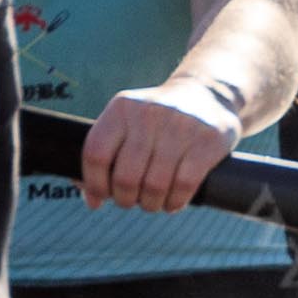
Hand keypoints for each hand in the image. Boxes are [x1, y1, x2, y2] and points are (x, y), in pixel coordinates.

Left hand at [82, 78, 242, 213]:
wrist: (208, 94)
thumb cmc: (159, 120)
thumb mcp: (129, 120)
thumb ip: (107, 152)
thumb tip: (89, 195)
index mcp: (122, 108)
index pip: (96, 154)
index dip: (95, 184)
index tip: (100, 199)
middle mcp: (149, 113)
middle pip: (126, 176)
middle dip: (125, 199)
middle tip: (131, 201)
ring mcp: (181, 125)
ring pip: (155, 185)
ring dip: (151, 203)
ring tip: (154, 202)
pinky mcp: (209, 140)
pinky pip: (184, 184)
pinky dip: (176, 201)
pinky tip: (174, 201)